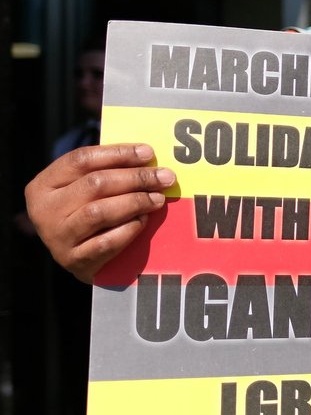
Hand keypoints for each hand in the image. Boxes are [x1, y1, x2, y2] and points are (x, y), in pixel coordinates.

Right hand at [25, 144, 175, 283]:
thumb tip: (146, 156)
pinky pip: (107, 241)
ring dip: (135, 202)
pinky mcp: (75, 261)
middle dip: (135, 178)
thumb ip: (106, 171)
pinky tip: (143, 220)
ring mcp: (57, 238)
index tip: (148, 153)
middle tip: (164, 177)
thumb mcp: (84, 190)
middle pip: (94, 184)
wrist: (78, 258)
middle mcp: (45, 210)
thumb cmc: (86, 213)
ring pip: (99, 212)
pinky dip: (129, 228)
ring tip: (158, 199)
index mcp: (43, 185)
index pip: (80, 160)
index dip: (117, 153)